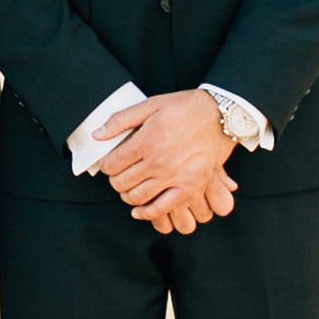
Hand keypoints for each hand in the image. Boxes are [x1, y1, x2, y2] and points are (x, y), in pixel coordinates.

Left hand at [100, 89, 235, 228]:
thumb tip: (98, 134)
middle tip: (118, 175)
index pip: (112, 164)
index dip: (106, 165)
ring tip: (129, 188)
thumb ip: (121, 120)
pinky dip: (147, 213)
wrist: (221, 115)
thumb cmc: (186, 107)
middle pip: (122, 183)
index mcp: (147, 141)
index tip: (110, 163)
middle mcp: (159, 162)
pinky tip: (140, 210)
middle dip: (115, 180)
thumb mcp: (151, 105)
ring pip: (138, 198)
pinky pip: (162, 208)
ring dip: (128, 196)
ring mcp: (175, 177)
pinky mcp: (190, 187)